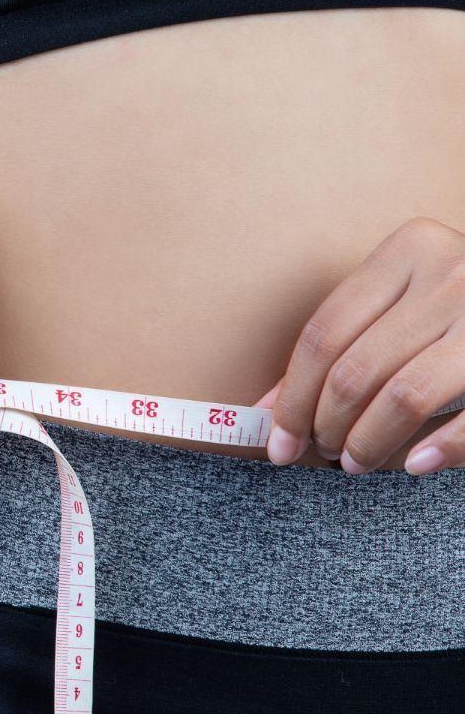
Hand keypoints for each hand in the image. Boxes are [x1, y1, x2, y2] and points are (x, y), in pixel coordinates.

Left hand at [264, 216, 464, 474]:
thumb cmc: (463, 306)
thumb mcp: (404, 302)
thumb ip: (342, 343)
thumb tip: (268, 408)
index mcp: (409, 250)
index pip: (323, 334)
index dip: (291, 396)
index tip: (277, 440)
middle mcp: (452, 275)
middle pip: (355, 369)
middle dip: (326, 424)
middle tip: (322, 451)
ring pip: (402, 396)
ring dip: (368, 441)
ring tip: (355, 460)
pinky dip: (437, 449)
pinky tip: (414, 463)